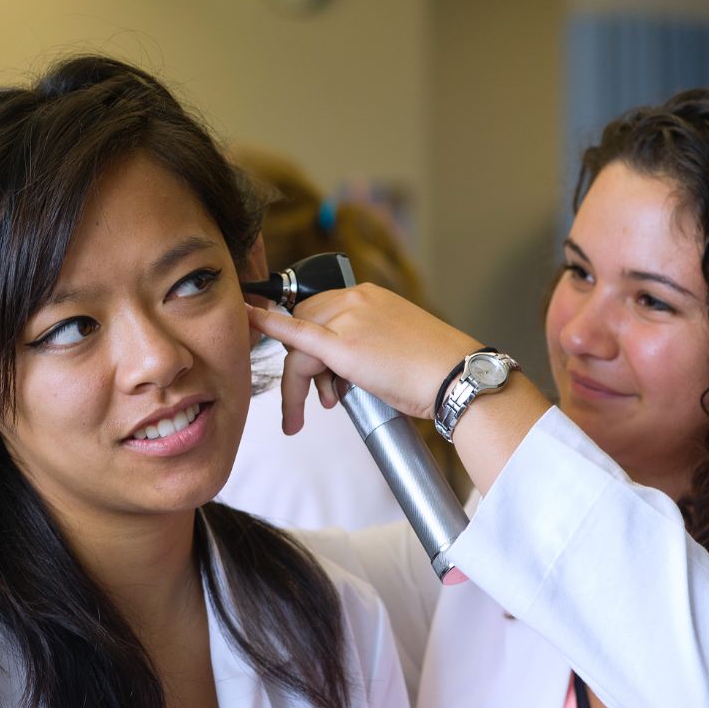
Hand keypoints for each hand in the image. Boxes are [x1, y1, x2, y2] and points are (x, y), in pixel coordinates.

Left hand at [245, 284, 481, 433]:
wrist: (458, 377)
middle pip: (304, 324)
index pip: (322, 310)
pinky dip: (268, 330)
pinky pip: (293, 335)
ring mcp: (347, 318)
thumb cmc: (439, 372)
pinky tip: (250, 325)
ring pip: (299, 344)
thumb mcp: (400, 347)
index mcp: (372, 297)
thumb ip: (368, 348)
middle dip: (304, 364)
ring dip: (298, 382)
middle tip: (322, 397)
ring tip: (317, 410)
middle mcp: (356, 299)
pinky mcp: (341, 344)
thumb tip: (344, 372)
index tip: (302, 356)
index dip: (309, 339)